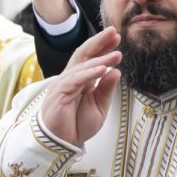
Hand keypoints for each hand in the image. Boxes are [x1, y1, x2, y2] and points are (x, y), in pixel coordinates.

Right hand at [39, 27, 121, 146]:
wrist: (63, 143)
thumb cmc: (78, 125)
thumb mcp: (100, 107)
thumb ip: (107, 90)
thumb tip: (116, 71)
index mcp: (81, 80)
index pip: (91, 58)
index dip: (103, 47)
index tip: (117, 38)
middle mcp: (71, 78)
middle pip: (84, 54)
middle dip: (99, 42)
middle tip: (114, 33)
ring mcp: (64, 84)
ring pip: (82, 66)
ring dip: (100, 59)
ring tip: (117, 55)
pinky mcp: (59, 93)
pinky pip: (76, 80)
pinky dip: (90, 73)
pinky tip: (103, 69)